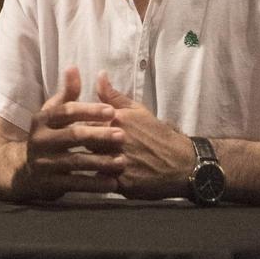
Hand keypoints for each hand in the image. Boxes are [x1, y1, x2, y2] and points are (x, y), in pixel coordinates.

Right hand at [20, 67, 124, 198]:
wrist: (25, 171)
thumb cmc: (48, 136)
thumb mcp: (52, 113)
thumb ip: (67, 94)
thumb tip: (74, 67)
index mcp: (42, 119)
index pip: (67, 111)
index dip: (89, 110)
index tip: (112, 111)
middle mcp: (40, 140)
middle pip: (73, 136)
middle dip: (99, 135)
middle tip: (122, 136)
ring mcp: (44, 163)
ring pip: (76, 161)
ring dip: (101, 162)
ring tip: (122, 161)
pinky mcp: (50, 184)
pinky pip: (76, 184)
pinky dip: (95, 184)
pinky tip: (112, 183)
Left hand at [93, 73, 193, 198]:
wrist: (181, 164)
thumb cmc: (157, 134)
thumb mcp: (138, 110)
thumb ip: (114, 95)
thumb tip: (99, 75)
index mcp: (118, 120)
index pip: (85, 119)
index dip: (81, 123)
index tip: (78, 125)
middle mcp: (117, 140)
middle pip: (86, 141)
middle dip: (83, 142)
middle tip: (82, 144)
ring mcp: (120, 162)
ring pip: (91, 162)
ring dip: (87, 161)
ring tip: (86, 161)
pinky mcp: (123, 183)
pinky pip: (101, 181)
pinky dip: (98, 178)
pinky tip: (97, 176)